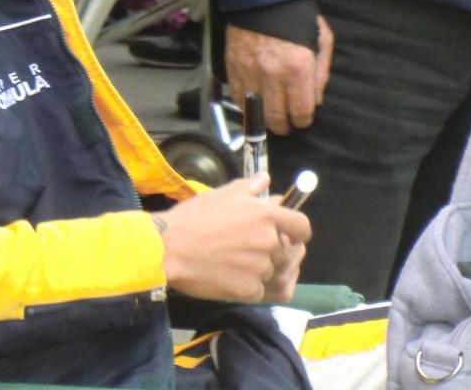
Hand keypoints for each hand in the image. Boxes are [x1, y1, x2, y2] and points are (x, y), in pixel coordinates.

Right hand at [157, 175, 310, 302]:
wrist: (168, 249)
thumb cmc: (192, 218)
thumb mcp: (219, 196)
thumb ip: (248, 188)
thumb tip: (266, 179)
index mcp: (265, 216)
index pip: (302, 227)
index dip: (297, 232)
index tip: (288, 235)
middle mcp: (270, 242)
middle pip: (287, 251)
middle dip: (272, 250)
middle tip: (248, 248)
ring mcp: (262, 268)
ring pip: (273, 271)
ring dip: (261, 269)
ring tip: (238, 264)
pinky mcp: (251, 291)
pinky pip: (262, 290)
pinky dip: (251, 285)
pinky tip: (233, 277)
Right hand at [225, 17, 332, 133]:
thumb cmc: (294, 17)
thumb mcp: (321, 39)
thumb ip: (321, 72)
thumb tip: (315, 99)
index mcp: (298, 68)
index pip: (301, 110)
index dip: (303, 120)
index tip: (302, 120)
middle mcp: (273, 75)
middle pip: (276, 116)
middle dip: (283, 126)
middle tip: (286, 126)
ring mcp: (249, 73)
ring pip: (255, 111)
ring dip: (263, 120)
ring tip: (268, 120)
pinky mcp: (232, 68)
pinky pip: (237, 97)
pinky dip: (244, 105)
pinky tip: (252, 107)